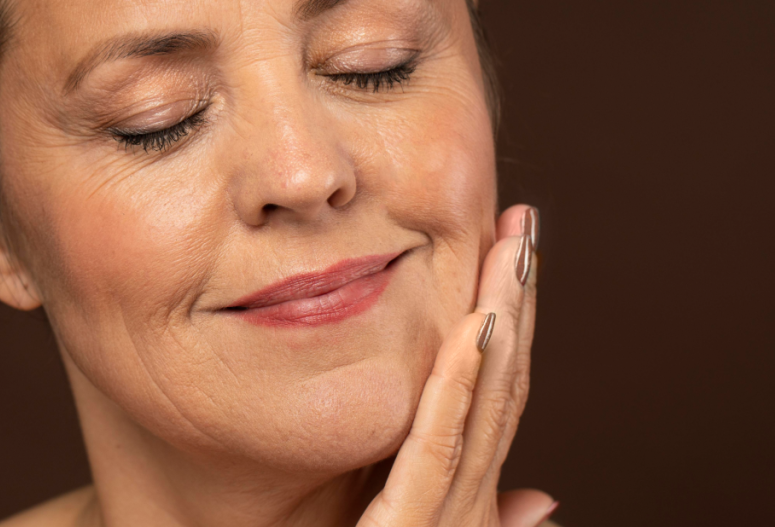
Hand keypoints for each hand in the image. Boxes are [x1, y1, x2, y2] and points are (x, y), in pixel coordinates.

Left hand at [357, 205, 553, 526]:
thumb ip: (480, 513)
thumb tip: (547, 500)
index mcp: (465, 490)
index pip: (498, 394)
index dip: (515, 324)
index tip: (517, 258)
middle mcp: (469, 497)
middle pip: (501, 385)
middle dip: (516, 302)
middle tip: (523, 226)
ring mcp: (448, 512)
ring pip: (483, 405)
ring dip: (503, 322)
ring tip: (513, 254)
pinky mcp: (412, 526)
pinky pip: (438, 448)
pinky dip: (461, 386)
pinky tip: (476, 329)